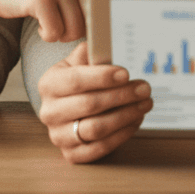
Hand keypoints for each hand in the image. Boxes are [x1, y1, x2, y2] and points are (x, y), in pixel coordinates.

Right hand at [0, 0, 110, 42]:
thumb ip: (93, 2)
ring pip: (75, 31)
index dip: (120, 18)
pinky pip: (54, 33)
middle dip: (84, 34)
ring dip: (62, 35)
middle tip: (68, 27)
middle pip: (96, 23)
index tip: (119, 33)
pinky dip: (47, 35)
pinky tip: (41, 25)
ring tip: (52, 21)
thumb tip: (117, 29)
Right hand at [37, 42, 152, 162]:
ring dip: (126, 115)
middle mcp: (49, 112)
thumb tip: (105, 39)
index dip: (102, 77)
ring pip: (96, 129)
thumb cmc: (80, 78)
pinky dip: (121, 135)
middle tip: (145, 88)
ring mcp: (58, 136)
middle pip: (89, 105)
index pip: (76, 81)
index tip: (126, 73)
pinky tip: (136, 120)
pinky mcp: (71, 155)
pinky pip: (99, 149)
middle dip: (122, 96)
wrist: (68, 104)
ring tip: (145, 103)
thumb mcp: (81, 60)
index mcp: (49, 84)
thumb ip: (91, 51)